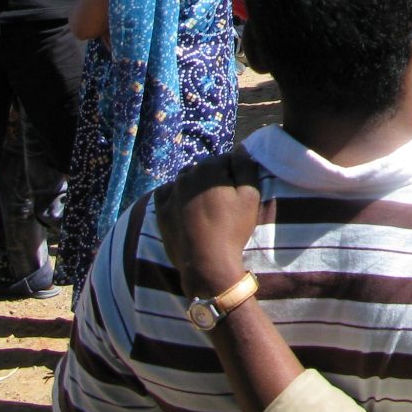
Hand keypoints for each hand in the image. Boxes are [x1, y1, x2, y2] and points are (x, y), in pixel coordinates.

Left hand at [156, 148, 262, 297]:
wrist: (207, 263)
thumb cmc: (232, 229)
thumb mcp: (250, 196)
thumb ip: (246, 167)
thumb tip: (241, 148)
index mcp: (208, 169)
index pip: (226, 159)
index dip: (236, 173)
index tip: (240, 191)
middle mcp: (185, 176)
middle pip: (204, 169)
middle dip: (215, 178)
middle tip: (226, 200)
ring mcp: (171, 193)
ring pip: (186, 179)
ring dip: (196, 186)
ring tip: (208, 206)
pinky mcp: (161, 210)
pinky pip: (167, 193)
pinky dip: (176, 194)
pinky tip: (186, 206)